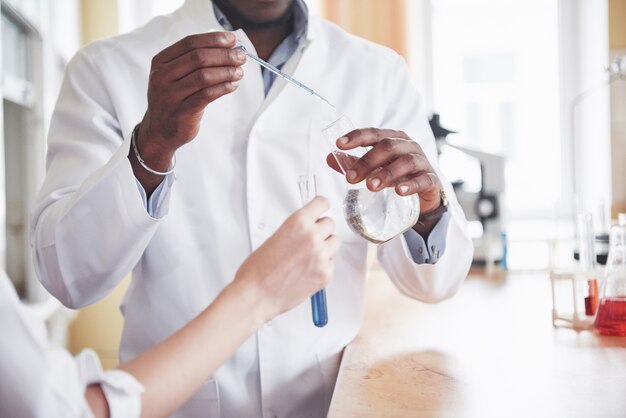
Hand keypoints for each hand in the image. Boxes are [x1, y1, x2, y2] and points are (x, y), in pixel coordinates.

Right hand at [135, 31, 245, 170]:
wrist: (159, 130)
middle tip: (241, 57)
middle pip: (199, 57)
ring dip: (227, 72)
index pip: (190, 43)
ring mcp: (170, 95)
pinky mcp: (182, 112)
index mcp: (161, 62)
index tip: (232, 39)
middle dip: (224, 55)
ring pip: (204, 76)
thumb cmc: (174, 99)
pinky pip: (207, 95)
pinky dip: (224, 87)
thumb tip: (227, 47)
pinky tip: (233, 85)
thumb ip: (194, 61)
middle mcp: (162, 76)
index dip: (213, 39)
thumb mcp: (175, 76)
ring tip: (240, 72)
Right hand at [234, 196, 339, 321]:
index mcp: (298, 223)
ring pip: (335, 242)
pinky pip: (332, 263)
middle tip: (311, 239)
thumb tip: (308, 228)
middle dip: (322, 230)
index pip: (322, 203)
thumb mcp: (275, 237)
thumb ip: (296, 230)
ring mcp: (321, 256)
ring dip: (326, 246)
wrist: (256, 295)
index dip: (321, 207)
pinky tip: (307, 270)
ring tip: (308, 256)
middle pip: (330, 224)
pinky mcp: (326, 274)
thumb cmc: (258, 270)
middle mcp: (312, 236)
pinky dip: (323, 266)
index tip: (321, 210)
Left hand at [326, 128, 441, 213]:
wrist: (424, 194)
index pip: (374, 134)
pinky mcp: (431, 179)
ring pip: (405, 161)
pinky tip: (399, 191)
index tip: (339, 144)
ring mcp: (422, 162)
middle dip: (367, 161)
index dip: (357, 137)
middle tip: (351, 178)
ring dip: (386, 173)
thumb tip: (330, 158)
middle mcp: (409, 146)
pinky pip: (423, 179)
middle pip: (388, 147)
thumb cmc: (398, 175)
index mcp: (393, 139)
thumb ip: (355, 163)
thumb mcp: (375, 168)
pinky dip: (411, 184)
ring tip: (370, 186)